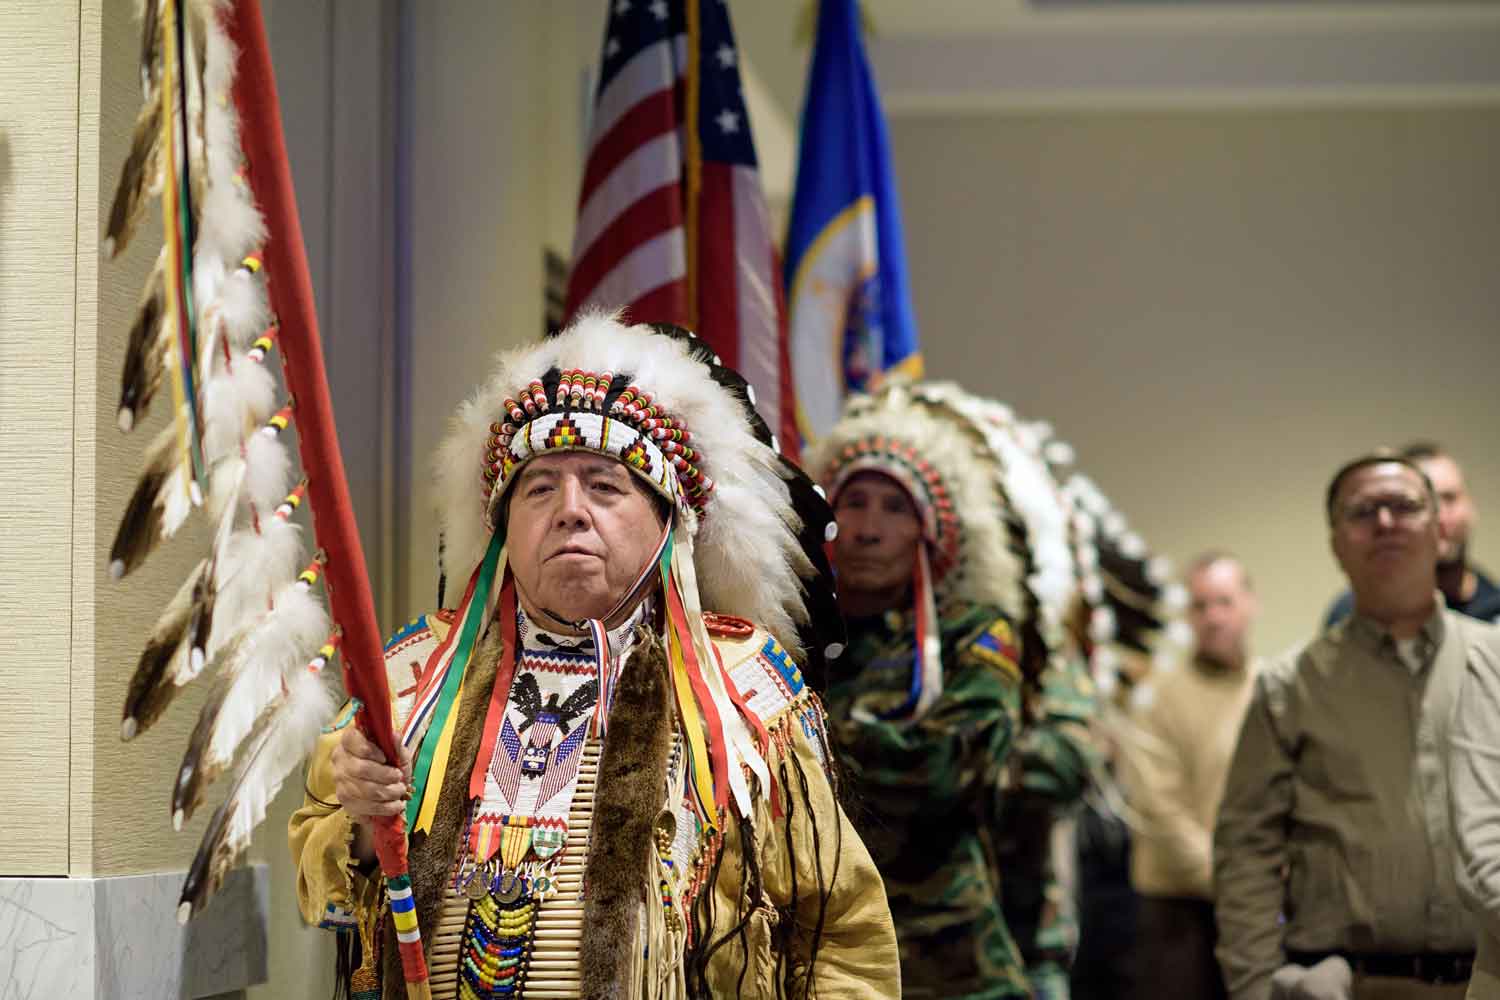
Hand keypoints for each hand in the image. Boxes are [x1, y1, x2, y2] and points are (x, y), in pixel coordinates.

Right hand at [331, 725, 412, 863]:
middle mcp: (340, 760)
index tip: (384, 758)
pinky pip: (364, 807)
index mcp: (349, 741)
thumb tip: (395, 736)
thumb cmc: (389, 763)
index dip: (368, 749)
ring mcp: (340, 782)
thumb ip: (396, 745)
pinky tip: (395, 805)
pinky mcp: (345, 801)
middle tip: (399, 778)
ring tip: (400, 791)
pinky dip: (384, 808)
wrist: (384, 784)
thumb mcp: (397, 752)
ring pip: (364, 790)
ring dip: (388, 793)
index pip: (351, 739)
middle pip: (360, 769)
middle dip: (385, 775)